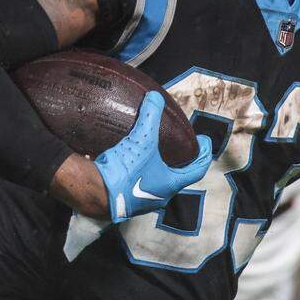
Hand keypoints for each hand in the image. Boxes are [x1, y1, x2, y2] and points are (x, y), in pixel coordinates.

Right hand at [93, 92, 210, 223]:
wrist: (95, 192)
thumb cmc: (125, 171)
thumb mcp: (141, 140)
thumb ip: (150, 116)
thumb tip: (155, 96)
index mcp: (170, 184)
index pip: (196, 170)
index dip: (203, 155)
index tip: (205, 143)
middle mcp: (160, 197)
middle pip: (178, 178)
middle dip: (181, 163)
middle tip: (180, 147)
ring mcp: (143, 202)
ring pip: (158, 184)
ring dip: (161, 170)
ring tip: (156, 153)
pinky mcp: (127, 201)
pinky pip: (140, 186)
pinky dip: (143, 174)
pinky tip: (133, 164)